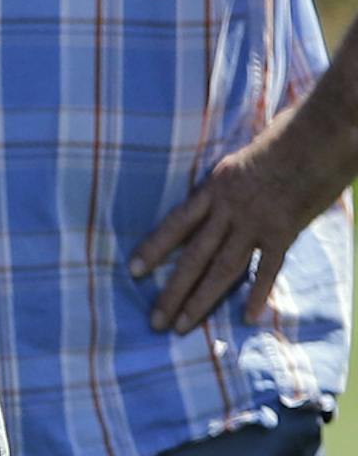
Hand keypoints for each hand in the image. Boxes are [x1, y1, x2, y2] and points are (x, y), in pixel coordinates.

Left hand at [129, 103, 354, 333]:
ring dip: (201, 300)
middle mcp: (229, 207)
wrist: (323, 129)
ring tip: (183, 326)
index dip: (154, 248)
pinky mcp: (284, 230)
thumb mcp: (246, 154)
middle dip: (172, 291)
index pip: (176, 223)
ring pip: (222, 269)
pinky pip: (268, 268)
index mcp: (216, 186)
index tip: (132, 271)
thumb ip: (234, 179)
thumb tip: (230, 190)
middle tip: (155, 321)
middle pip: (193, 256)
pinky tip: (249, 316)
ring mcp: (256, 221)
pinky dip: (258, 293)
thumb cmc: (289, 133)